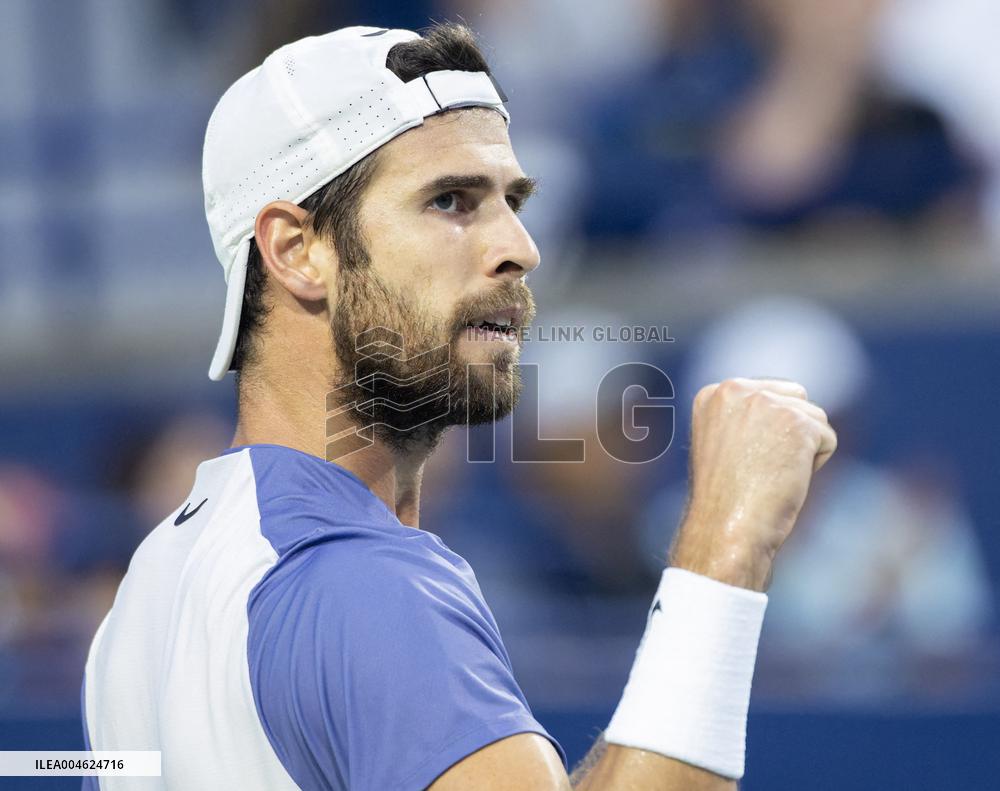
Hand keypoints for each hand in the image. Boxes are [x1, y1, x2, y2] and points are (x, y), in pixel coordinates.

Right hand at [670, 378, 836, 590]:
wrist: (725, 527)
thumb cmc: (725, 498)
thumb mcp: (724, 444)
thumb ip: (748, 417)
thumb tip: (791, 404)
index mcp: (714, 394)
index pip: (769, 394)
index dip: (768, 432)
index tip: (746, 460)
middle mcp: (736, 389)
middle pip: (795, 399)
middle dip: (790, 434)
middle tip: (760, 468)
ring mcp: (766, 403)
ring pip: (815, 418)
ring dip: (803, 451)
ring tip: (770, 476)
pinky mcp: (797, 422)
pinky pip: (828, 439)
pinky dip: (815, 465)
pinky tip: (785, 480)